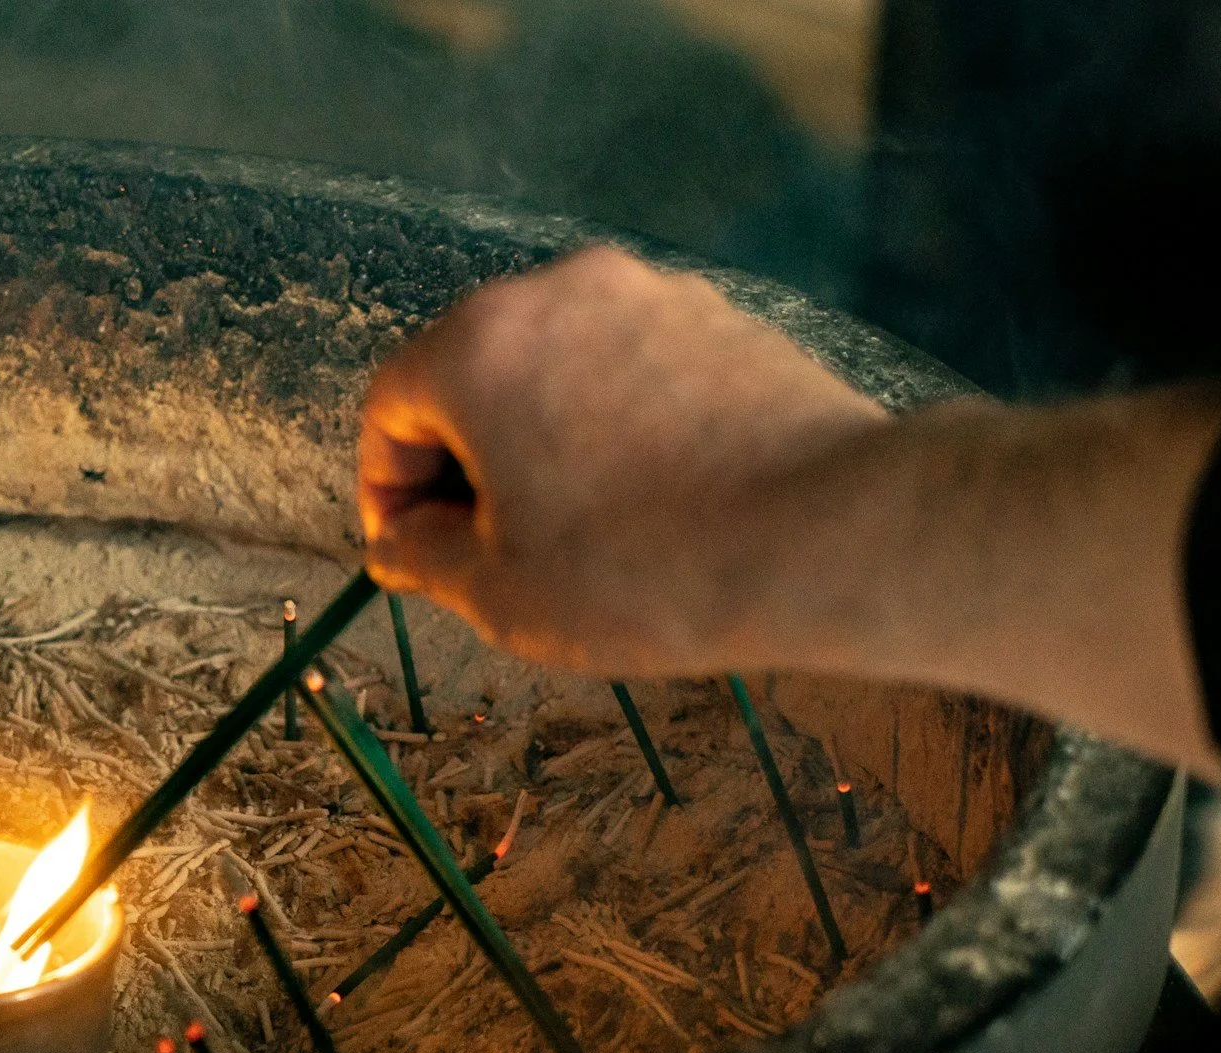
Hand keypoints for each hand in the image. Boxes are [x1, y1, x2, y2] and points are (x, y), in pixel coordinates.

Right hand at [358, 245, 885, 676]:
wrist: (832, 536)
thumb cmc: (644, 571)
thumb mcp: (500, 592)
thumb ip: (422, 558)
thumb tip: (400, 543)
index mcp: (480, 346)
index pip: (390, 406)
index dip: (387, 490)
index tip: (413, 554)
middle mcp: (559, 291)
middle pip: (473, 373)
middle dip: (465, 461)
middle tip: (490, 550)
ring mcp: (652, 294)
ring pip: (558, 369)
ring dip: (544, 442)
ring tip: (580, 532)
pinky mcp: (725, 319)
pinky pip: (634, 370)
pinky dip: (617, 426)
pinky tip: (654, 502)